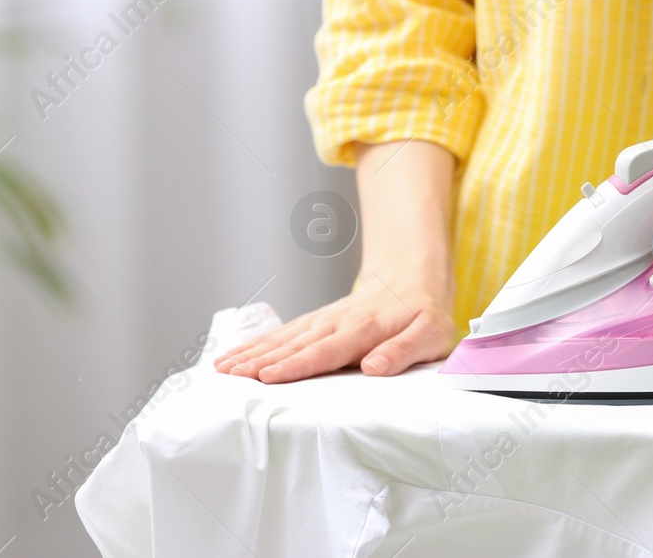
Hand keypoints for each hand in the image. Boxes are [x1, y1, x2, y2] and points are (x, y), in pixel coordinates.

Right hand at [213, 271, 456, 382]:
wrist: (412, 277)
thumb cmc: (424, 313)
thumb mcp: (431, 334)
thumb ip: (404, 350)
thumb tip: (375, 367)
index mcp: (364, 329)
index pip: (325, 351)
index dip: (296, 365)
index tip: (268, 376)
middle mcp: (337, 322)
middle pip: (294, 345)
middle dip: (260, 361)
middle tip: (229, 376)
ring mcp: (323, 320)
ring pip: (282, 337)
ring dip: (251, 352)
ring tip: (222, 368)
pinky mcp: (315, 321)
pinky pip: (283, 333)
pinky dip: (257, 343)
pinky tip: (235, 355)